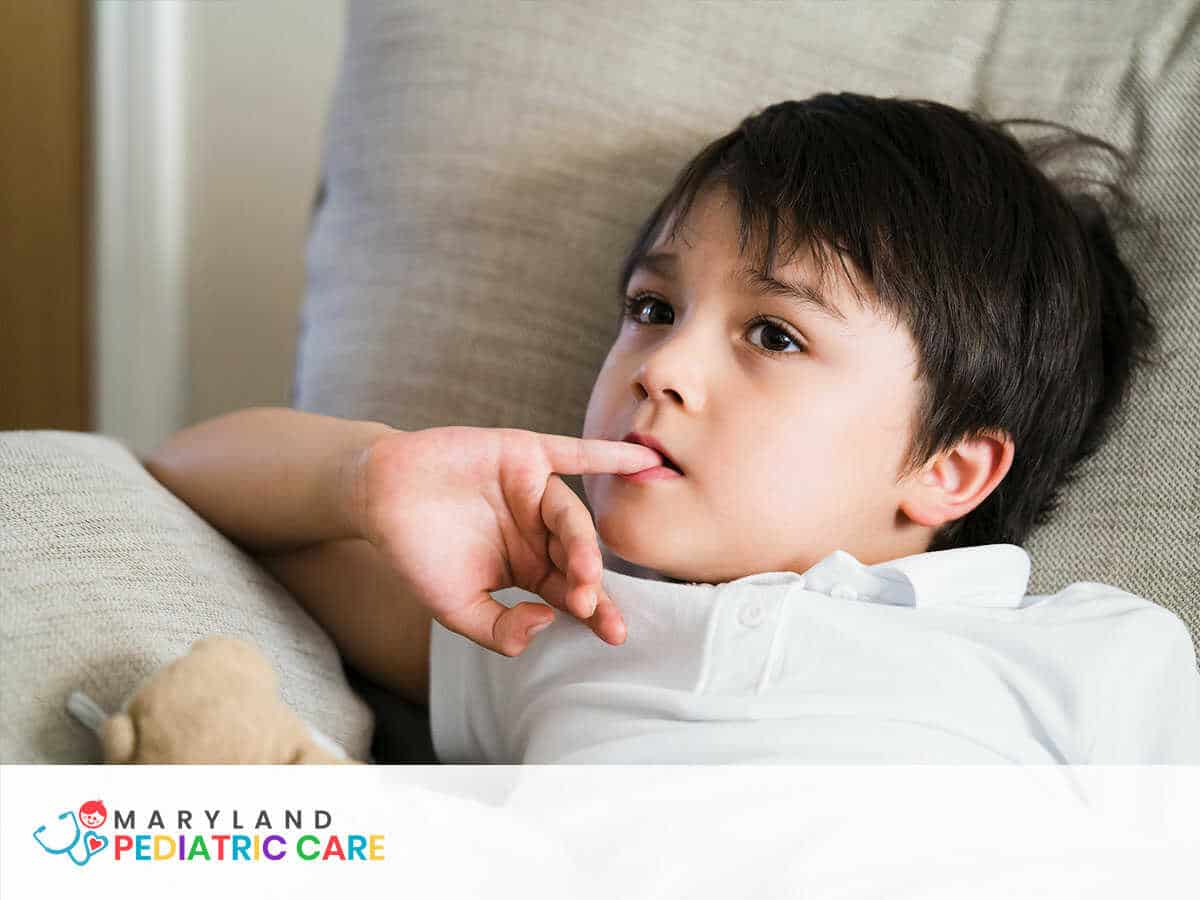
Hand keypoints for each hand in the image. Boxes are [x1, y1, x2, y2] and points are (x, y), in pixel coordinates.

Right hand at [347, 426, 661, 655]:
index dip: (595, 613)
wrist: (378, 495)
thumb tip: (545, 622)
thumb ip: (499, 629)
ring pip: (571, 517)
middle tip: (589, 604)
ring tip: (586, 569)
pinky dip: (607, 455)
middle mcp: (540, 531)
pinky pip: (573, 454)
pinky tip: (643, 460)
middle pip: (578, 558)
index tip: (615, 635)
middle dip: (589, 583)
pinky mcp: (525, 455)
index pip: (571, 593)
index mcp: (531, 568)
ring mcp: (534, 492)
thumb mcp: (456, 608)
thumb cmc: (416, 554)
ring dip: (582, 543)